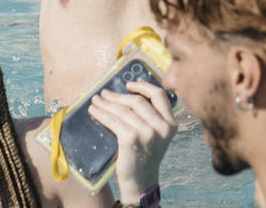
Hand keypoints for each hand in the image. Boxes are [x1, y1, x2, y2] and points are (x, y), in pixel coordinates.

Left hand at [87, 80, 176, 199]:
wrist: (140, 181)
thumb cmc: (144, 155)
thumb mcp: (156, 135)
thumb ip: (150, 117)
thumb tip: (126, 94)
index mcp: (171, 124)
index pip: (159, 95)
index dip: (143, 86)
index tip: (128, 84)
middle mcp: (162, 127)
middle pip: (137, 101)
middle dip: (118, 96)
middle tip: (104, 93)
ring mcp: (148, 133)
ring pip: (123, 110)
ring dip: (106, 104)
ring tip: (96, 101)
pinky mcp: (131, 138)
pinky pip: (113, 121)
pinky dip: (102, 114)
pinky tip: (94, 112)